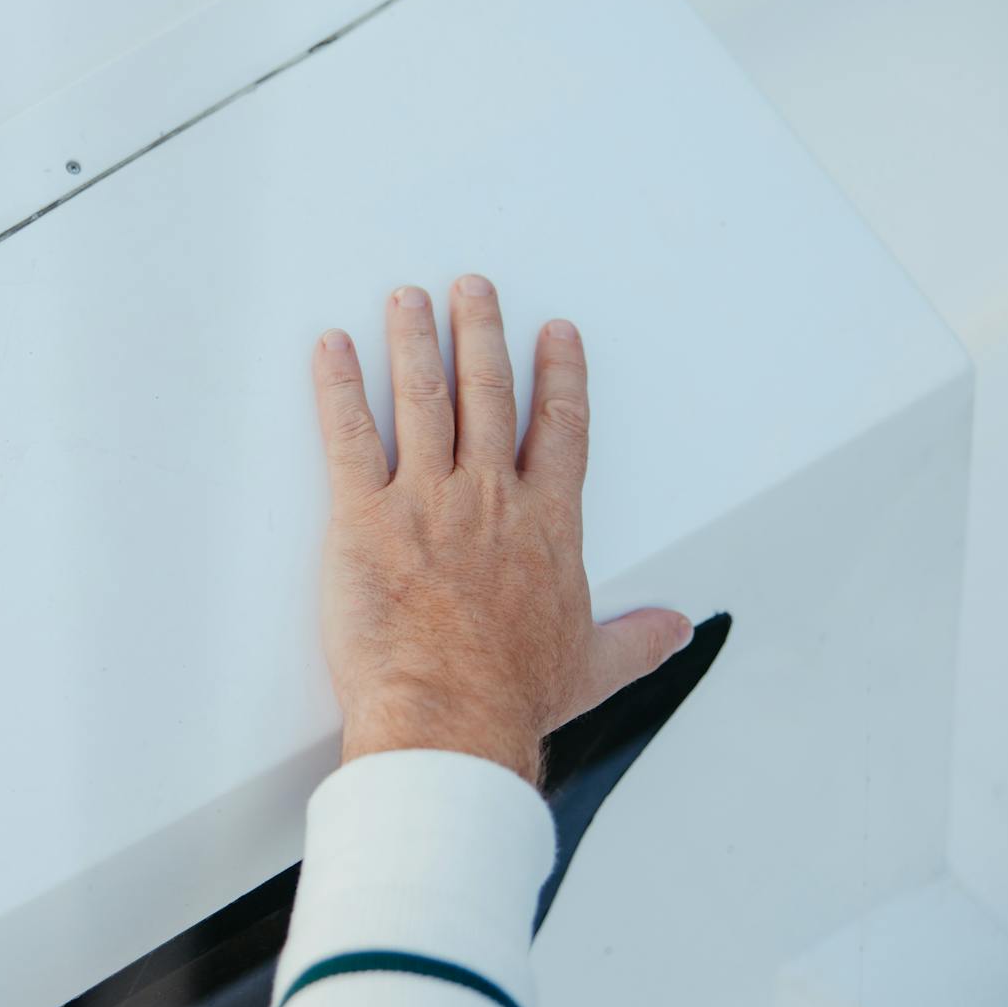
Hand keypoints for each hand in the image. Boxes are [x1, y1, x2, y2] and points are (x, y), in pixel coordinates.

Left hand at [310, 276, 691, 784]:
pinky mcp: (364, 517)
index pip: (560, 430)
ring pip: (423, 398)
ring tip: (406, 299)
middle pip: (487, 393)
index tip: (556, 336)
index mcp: (545, 526)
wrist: (450, 719)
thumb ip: (635, 640)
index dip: (559, 375)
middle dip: (480, 332)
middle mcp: (489, 498)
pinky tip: (332, 350)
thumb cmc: (509, 698)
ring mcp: (427, 500)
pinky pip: (348, 436)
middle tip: (472, 288)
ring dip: (414, 341)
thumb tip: (675, 631)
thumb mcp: (590, 670)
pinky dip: (337, 386)